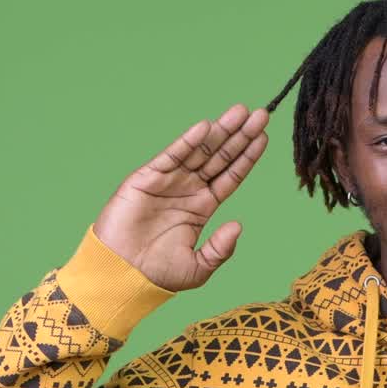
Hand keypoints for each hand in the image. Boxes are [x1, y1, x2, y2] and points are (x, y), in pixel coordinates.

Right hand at [92, 103, 269, 291]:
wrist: (121, 275)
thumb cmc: (157, 275)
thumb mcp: (198, 267)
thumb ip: (220, 249)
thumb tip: (238, 225)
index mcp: (202, 207)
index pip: (230, 176)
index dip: (247, 157)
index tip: (264, 138)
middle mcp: (188, 190)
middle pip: (220, 157)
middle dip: (240, 136)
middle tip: (260, 115)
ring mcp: (168, 182)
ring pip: (200, 151)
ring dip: (220, 131)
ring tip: (242, 112)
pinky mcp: (147, 178)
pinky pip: (171, 155)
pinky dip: (188, 141)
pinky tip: (206, 127)